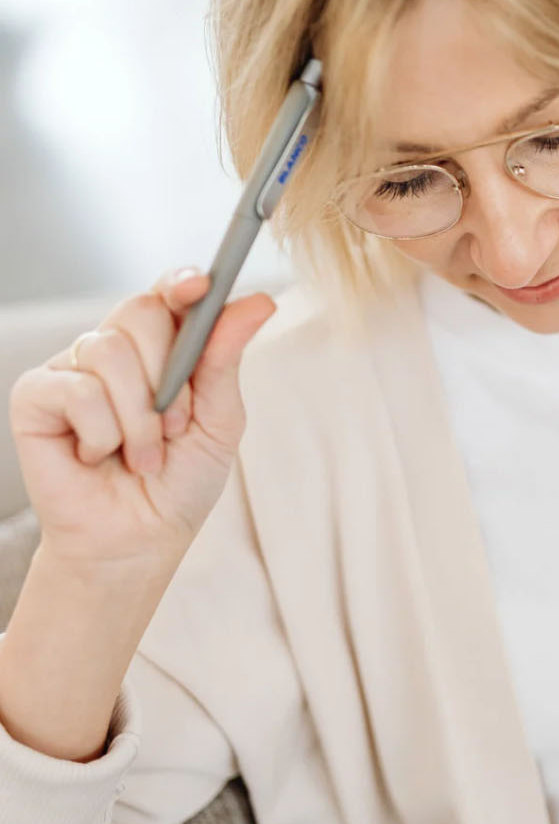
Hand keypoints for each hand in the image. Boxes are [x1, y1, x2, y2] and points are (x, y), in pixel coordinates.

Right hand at [9, 268, 275, 574]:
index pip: (169, 294)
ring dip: (139, 417)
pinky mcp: (36, 396)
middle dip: (169, 372)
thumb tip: (257, 303)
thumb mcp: (219, 421)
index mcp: (162, 348)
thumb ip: (226, 361)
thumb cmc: (180, 481)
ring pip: (108, 351)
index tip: (200, 287)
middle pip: (140, 311)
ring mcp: (72, 369)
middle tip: (176, 425)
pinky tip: (97, 456)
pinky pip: (77, 390)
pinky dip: (102, 432)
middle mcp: (115, 349)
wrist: (137, 540)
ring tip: (144, 456)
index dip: (182, 283)